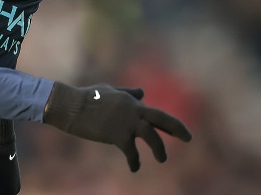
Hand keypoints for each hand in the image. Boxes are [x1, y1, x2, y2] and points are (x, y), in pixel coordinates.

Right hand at [43, 82, 191, 171]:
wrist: (72, 106)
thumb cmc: (88, 98)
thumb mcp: (111, 91)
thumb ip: (128, 93)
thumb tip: (142, 92)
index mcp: (132, 102)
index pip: (155, 113)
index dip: (169, 122)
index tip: (179, 131)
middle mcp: (134, 110)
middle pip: (162, 118)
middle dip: (177, 128)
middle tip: (189, 138)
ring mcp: (126, 122)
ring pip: (151, 136)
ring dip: (159, 148)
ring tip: (162, 159)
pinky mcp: (117, 135)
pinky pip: (131, 151)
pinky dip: (135, 161)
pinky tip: (135, 168)